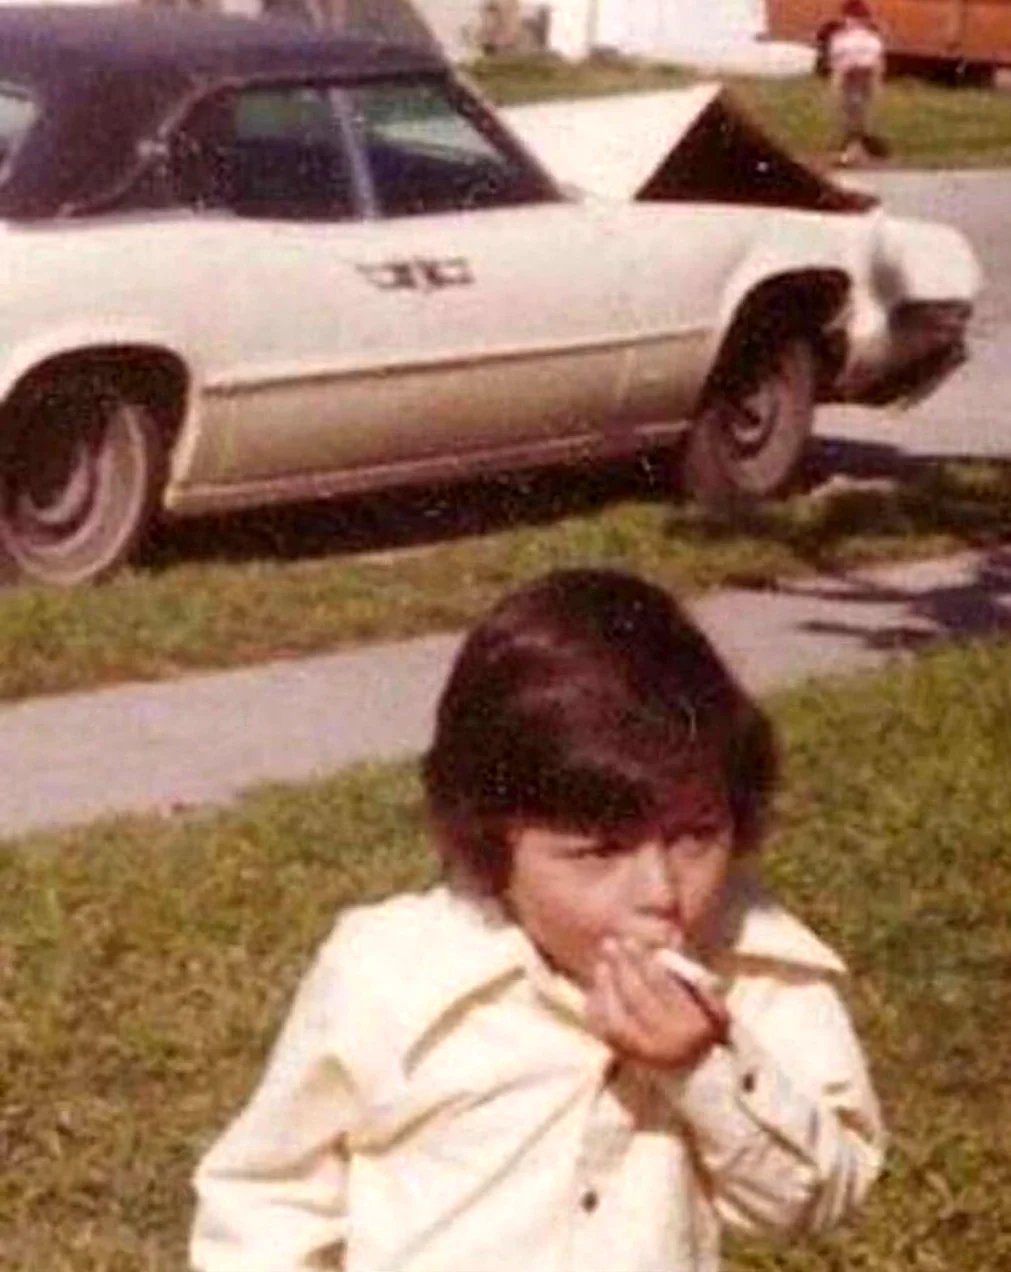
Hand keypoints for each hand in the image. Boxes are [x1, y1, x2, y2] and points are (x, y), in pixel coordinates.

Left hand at [585, 935, 728, 1069]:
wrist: (696, 1073)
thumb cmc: (705, 1028)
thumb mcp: (716, 1008)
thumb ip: (699, 983)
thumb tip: (670, 954)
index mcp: (693, 1026)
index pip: (661, 986)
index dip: (643, 962)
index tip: (630, 941)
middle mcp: (669, 1044)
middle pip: (636, 997)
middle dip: (622, 967)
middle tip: (610, 944)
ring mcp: (645, 1056)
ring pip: (617, 1017)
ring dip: (606, 987)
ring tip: (602, 965)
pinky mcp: (628, 1060)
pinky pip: (605, 1032)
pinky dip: (597, 1008)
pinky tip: (597, 988)